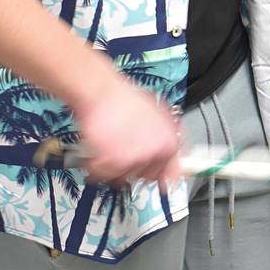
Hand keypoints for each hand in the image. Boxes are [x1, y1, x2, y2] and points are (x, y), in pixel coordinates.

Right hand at [73, 71, 181, 186]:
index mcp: (170, 142)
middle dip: (134, 167)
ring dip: (114, 167)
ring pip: (123, 177)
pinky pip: (103, 175)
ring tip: (109, 146)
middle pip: (145, 176)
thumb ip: (166, 139)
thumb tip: (173, 161)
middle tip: (124, 152)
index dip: (161, 174)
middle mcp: (155, 153)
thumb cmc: (126, 100)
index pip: (172, 174)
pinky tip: (97, 151)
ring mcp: (135, 159)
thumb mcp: (158, 116)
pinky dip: (96, 166)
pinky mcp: (114, 163)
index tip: (156, 178)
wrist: (102, 92)